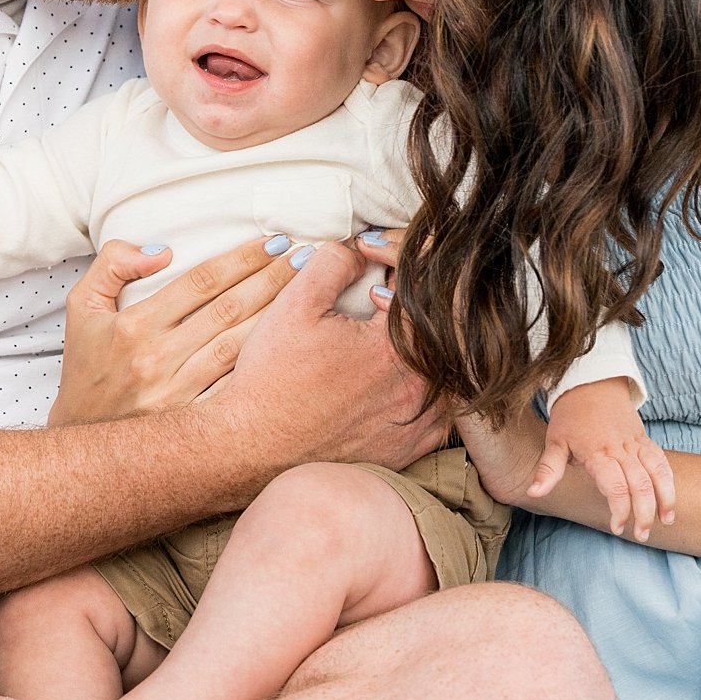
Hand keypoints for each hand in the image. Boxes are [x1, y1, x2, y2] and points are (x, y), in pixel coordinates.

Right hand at [48, 235, 299, 424]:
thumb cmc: (87, 367)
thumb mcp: (82, 306)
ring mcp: (177, 393)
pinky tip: (292, 345)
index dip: (241, 258)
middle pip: (228, 309)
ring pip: (239, 346)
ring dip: (278, 316)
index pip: (200, 281)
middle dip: (271, 279)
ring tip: (308, 293)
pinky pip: (237, 386)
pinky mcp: (191, 420)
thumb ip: (114, 265)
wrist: (82, 439)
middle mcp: (157, 358)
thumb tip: (162, 250)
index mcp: (135, 325)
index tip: (272, 241)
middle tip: (304, 257)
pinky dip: (267, 365)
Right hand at [215, 242, 450, 471]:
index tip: (375, 266)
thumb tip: (360, 250)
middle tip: (381, 300)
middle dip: (413, 307)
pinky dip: (426, 389)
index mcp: (396, 348)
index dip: (400, 267)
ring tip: (388, 340)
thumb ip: (334, 263)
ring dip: (425, 349)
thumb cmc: (272, 379)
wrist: (254, 447)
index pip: (422, 292)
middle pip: (440, 332)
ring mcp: (419, 422)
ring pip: (446, 372)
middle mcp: (418, 387)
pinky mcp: (411, 449)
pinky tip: (394, 379)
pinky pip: (440, 412)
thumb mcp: (294, 305)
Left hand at [535, 379, 674, 540]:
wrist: (591, 383)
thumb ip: (547, 470)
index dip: (620, 509)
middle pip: (640, 484)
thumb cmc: (570, 416)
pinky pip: (662, 461)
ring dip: (664, 498)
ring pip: (657, 473)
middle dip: (644, 512)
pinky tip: (670, 500)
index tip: (617, 527)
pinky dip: (669, 481)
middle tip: (640, 535)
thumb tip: (533, 493)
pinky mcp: (645, 440)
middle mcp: (621, 448)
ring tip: (665, 522)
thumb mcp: (554, 441)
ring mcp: (636, 443)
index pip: (615, 485)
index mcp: (597, 452)